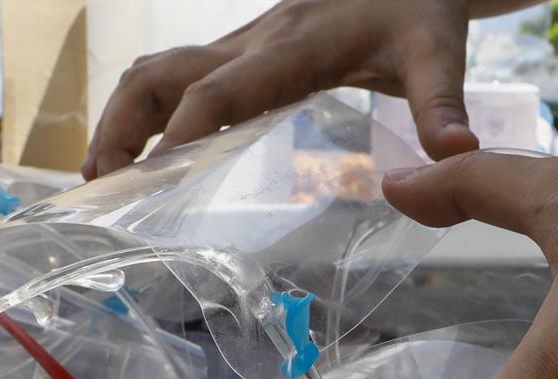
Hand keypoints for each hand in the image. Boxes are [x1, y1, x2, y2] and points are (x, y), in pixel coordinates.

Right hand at [82, 0, 475, 179]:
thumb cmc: (422, 10)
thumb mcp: (439, 54)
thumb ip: (443, 106)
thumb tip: (458, 152)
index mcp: (295, 47)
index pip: (223, 91)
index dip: (186, 129)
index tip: (156, 173)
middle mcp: (255, 43)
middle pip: (164, 75)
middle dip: (124, 124)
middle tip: (99, 183)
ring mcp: (242, 46)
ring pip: (159, 72)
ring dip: (122, 118)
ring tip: (101, 175)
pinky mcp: (242, 54)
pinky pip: (177, 79)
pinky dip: (145, 114)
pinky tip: (139, 156)